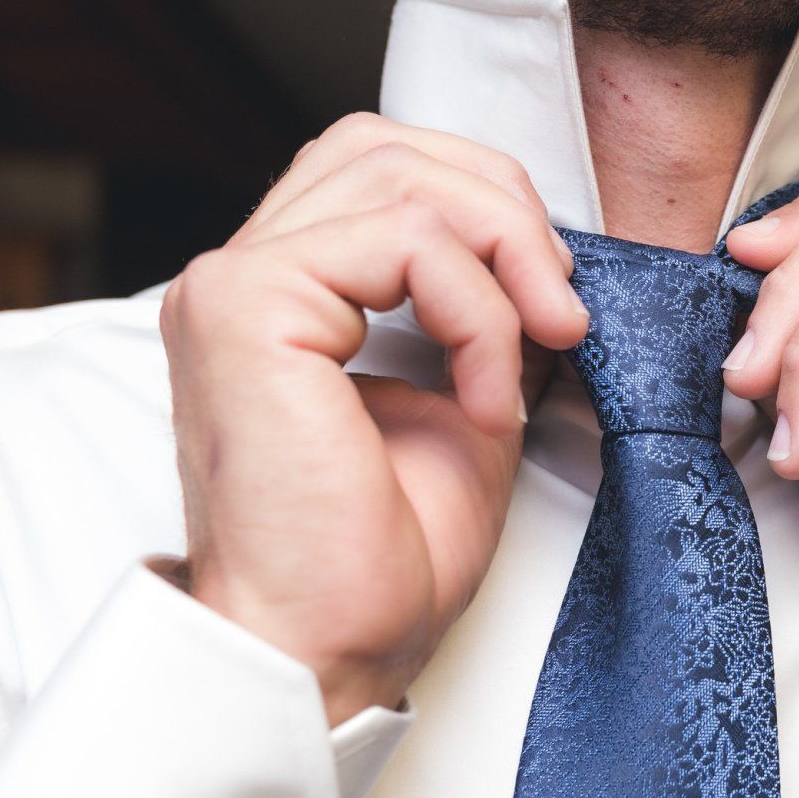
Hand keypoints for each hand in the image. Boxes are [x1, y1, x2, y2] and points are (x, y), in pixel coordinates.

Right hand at [160, 113, 588, 723]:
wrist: (330, 651)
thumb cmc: (383, 561)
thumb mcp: (463, 410)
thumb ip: (483, 323)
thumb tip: (543, 268)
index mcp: (283, 297)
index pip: (380, 169)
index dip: (486, 203)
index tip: (557, 298)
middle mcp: (242, 278)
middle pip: (384, 146)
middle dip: (502, 206)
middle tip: (565, 304)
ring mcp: (234, 285)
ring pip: (399, 178)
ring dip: (504, 255)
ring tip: (545, 342)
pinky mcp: (247, 306)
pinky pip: (405, 247)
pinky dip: (476, 313)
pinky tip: (486, 399)